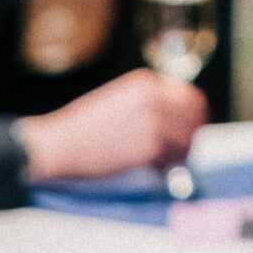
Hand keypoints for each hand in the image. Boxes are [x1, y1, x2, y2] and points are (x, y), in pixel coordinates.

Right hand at [17, 69, 205, 181]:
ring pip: (188, 138)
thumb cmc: (81, 128)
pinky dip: (165, 167)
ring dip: (180, 153)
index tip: (189, 130)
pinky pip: (171, 158)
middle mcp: (154, 98)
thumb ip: (148, 103)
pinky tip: (150, 169)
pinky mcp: (151, 146)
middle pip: (195, 115)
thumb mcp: (118, 101)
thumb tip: (175, 119)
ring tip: (162, 163)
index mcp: (146, 83)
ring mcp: (154, 121)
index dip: (193, 115)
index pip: (189, 96)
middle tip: (182, 151)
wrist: (57, 145)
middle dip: (192, 134)